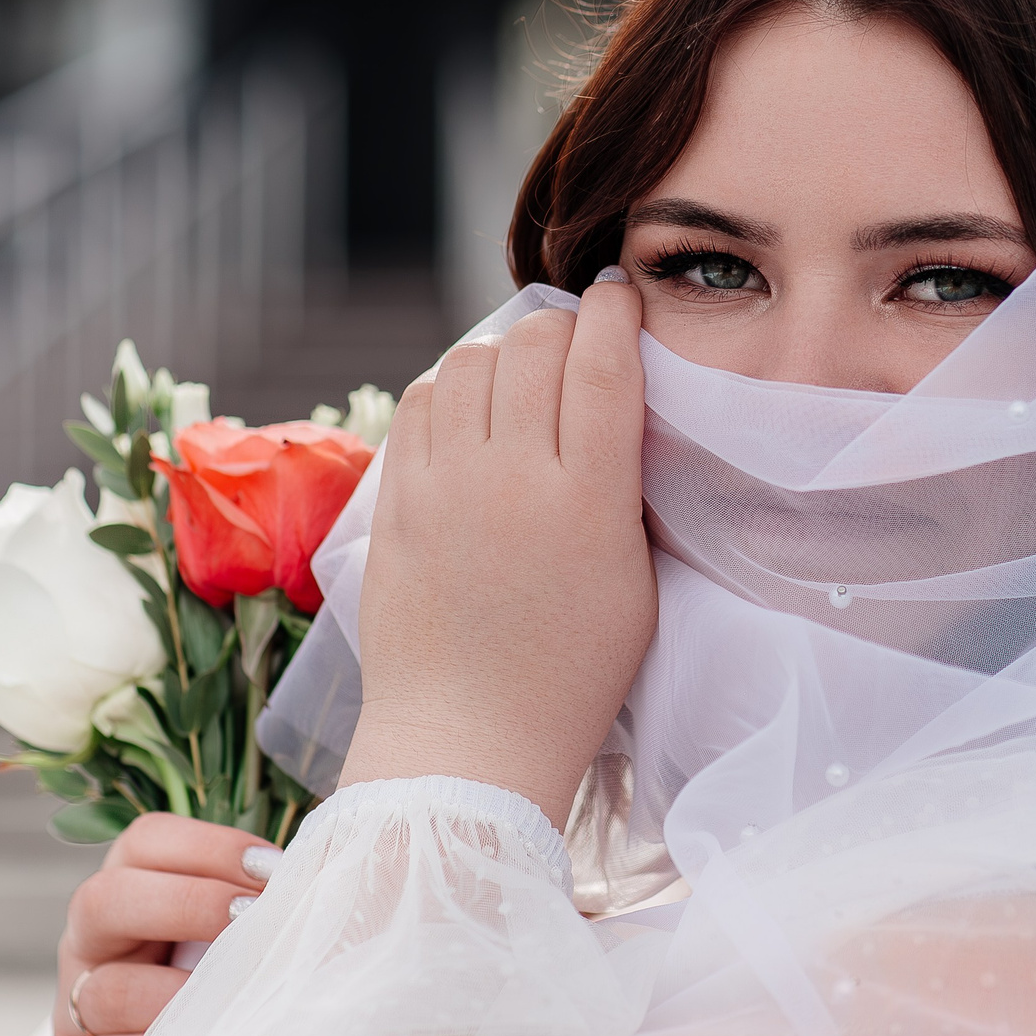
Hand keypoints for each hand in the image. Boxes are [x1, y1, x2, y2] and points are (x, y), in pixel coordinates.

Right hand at [54, 813, 275, 1035]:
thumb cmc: (225, 989)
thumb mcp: (233, 934)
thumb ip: (258, 898)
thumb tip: (322, 864)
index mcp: (129, 892)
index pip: (144, 843)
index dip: (209, 846)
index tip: (273, 869)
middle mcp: (92, 944)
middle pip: (102, 900)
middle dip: (188, 903)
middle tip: (251, 919)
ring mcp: (78, 1010)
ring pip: (109, 989)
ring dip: (181, 994)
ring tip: (239, 1001)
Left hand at [340, 283, 654, 829]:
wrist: (468, 738)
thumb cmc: (573, 676)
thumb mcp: (638, 585)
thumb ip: (627, 492)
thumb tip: (619, 413)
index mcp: (587, 504)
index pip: (603, 367)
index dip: (615, 314)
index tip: (621, 298)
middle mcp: (512, 481)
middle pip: (535, 347)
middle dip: (561, 324)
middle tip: (574, 340)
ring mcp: (445, 488)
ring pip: (470, 361)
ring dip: (502, 349)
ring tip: (520, 371)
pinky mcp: (397, 502)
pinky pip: (420, 402)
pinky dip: (448, 384)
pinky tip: (468, 406)